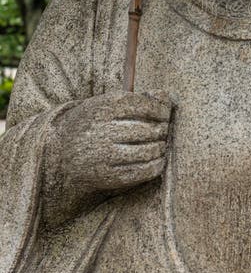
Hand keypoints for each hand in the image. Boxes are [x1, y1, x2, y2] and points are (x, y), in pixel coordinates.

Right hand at [43, 90, 173, 224]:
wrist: (63, 151)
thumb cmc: (95, 122)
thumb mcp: (108, 103)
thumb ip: (137, 99)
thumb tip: (166, 96)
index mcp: (104, 107)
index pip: (144, 105)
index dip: (161, 110)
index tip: (166, 113)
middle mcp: (103, 130)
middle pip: (147, 129)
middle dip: (162, 130)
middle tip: (166, 130)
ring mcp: (104, 155)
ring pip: (147, 151)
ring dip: (161, 148)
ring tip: (162, 144)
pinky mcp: (108, 175)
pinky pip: (142, 171)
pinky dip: (156, 165)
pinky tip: (157, 160)